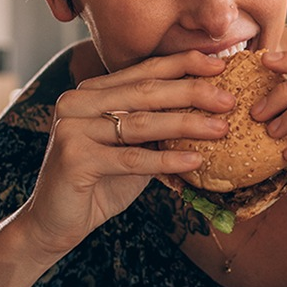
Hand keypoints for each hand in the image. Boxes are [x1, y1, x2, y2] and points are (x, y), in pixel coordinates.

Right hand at [21, 51, 234, 258]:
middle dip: (193, 93)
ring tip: (222, 129)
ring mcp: (73, 128)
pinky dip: (167, 161)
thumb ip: (157, 124)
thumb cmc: (101, 181)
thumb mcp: (132, 146)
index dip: (185, 65)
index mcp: (93, 91)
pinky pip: (131, 158)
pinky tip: (195, 162)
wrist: (55, 221)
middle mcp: (78, 102)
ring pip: (142, 123)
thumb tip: (211, 106)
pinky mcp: (74, 158)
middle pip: (146, 92)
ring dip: (188, 125)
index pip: (145, 71)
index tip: (222, 65)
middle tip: (230, 100)